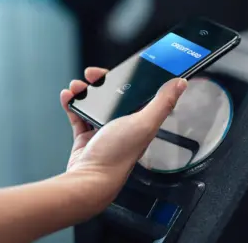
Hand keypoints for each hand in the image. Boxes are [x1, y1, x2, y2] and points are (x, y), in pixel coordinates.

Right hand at [59, 67, 186, 211]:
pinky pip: (78, 115)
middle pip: (113, 96)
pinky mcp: (86, 137)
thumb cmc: (118, 156)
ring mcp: (103, 131)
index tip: (118, 69)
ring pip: (94, 104)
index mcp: (141, 121)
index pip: (137, 93)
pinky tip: (67, 97)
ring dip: (84, 91)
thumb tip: (180, 83)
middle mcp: (124, 125)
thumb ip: (162, 102)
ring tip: (76, 87)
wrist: (90, 179)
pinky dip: (72, 104)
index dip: (128, 79)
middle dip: (101, 82)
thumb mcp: (144, 123)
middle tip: (91, 75)